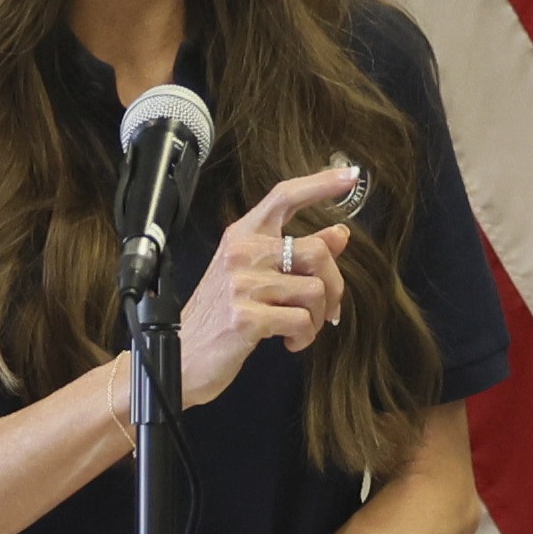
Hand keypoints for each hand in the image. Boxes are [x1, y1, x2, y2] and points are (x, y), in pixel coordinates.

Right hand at [165, 167, 359, 407]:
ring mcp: (242, 284)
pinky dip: (304, 338)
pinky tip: (288, 342)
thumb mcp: (254, 277)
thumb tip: (340, 233)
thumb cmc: (219, 317)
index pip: (284, 197)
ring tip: (299, 329)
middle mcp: (241, 253)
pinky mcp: (246, 317)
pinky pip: (302, 321)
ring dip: (318, 318)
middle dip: (334, 286)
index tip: (350, 176)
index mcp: (242, 236)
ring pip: (316, 291)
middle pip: (317, 251)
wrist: (182, 357)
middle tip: (327, 309)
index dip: (320, 184)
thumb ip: (296, 254)